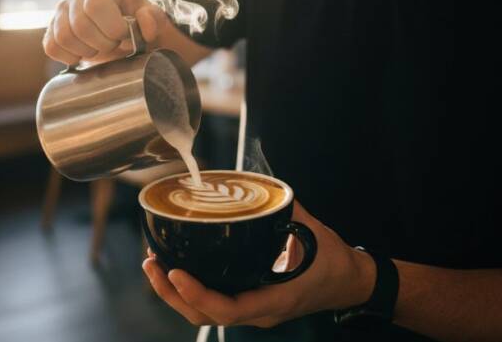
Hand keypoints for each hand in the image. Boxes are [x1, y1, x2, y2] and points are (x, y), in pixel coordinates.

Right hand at [43, 0, 173, 65]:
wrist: (123, 30)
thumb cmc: (137, 19)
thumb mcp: (152, 17)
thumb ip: (154, 18)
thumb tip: (146, 25)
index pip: (96, 6)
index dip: (112, 28)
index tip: (124, 34)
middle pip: (80, 25)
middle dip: (102, 44)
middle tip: (114, 44)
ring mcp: (61, 7)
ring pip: (63, 37)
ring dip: (86, 51)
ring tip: (100, 47)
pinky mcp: (51, 26)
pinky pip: (51, 47)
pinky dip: (69, 57)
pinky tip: (83, 54)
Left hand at [142, 201, 376, 327]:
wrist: (350, 282)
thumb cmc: (333, 262)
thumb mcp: (311, 232)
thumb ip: (285, 208)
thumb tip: (261, 185)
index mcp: (275, 298)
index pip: (228, 309)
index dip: (197, 294)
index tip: (175, 272)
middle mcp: (259, 311)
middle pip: (204, 315)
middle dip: (171, 294)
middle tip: (151, 264)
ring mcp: (253, 310)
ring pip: (204, 313)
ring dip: (174, 294)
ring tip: (153, 266)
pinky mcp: (248, 301)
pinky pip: (212, 303)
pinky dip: (189, 290)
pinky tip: (174, 269)